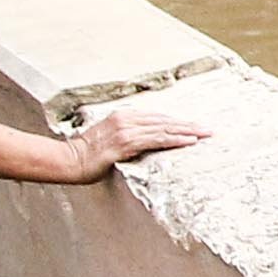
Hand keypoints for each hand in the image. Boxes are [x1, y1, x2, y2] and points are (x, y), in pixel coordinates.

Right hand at [63, 110, 208, 181]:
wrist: (68, 160)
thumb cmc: (87, 154)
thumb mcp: (110, 140)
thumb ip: (129, 138)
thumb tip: (147, 143)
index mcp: (124, 116)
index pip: (158, 118)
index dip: (178, 123)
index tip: (196, 127)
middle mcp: (126, 119)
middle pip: (165, 121)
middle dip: (188, 125)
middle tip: (209, 130)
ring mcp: (125, 130)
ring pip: (164, 129)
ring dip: (187, 132)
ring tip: (205, 135)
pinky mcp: (124, 143)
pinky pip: (155, 140)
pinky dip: (174, 140)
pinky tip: (189, 141)